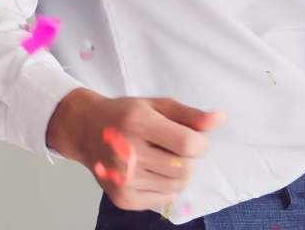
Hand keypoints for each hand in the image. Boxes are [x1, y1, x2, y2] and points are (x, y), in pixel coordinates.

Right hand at [46, 88, 224, 212]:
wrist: (85, 129)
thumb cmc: (124, 115)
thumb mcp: (156, 106)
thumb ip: (189, 115)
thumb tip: (219, 119)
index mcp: (136, 123)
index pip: (188, 144)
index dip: (200, 143)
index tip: (191, 139)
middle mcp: (126, 152)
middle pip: (185, 169)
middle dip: (186, 159)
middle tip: (168, 148)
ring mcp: (123, 178)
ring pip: (178, 186)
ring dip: (176, 174)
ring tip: (158, 159)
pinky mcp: (122, 197)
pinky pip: (165, 199)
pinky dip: (164, 188)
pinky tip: (149, 172)